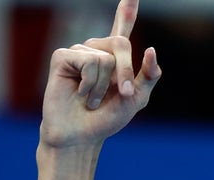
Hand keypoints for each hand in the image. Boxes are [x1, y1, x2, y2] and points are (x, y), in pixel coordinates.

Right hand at [40, 0, 159, 149]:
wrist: (82, 135)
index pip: (122, 28)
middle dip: (126, 72)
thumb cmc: (107, 118)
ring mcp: (78, 52)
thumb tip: (151, 50)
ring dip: (105, 85)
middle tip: (122, 95)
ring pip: (106, 57)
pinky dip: (91, 84)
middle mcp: (96, 50)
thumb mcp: (137, 98)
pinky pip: (89, 62)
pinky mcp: (62, 57)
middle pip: (121, 43)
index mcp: (115, 58)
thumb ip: (148, 76)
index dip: (126, 11)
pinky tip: (81, 94)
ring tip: (93, 98)